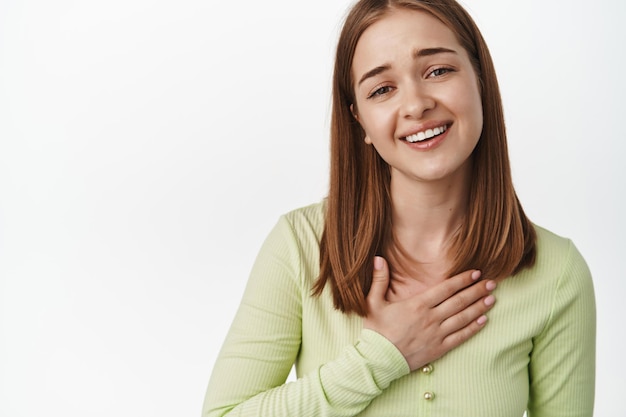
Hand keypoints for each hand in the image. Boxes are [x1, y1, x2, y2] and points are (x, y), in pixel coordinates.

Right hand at [363, 256, 495, 370]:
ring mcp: (436, 334)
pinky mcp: (438, 349)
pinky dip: (473, 328)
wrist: (378, 360)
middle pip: (459, 301)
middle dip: (477, 290)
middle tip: (492, 282)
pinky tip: (483, 321)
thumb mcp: (373, 302)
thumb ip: (379, 279)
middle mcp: (431, 318)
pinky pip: (460, 337)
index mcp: (417, 304)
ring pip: (463, 318)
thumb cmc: (376, 330)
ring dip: (479, 307)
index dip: (462, 280)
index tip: (476, 272)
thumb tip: (378, 258)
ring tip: (492, 299)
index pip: (446, 288)